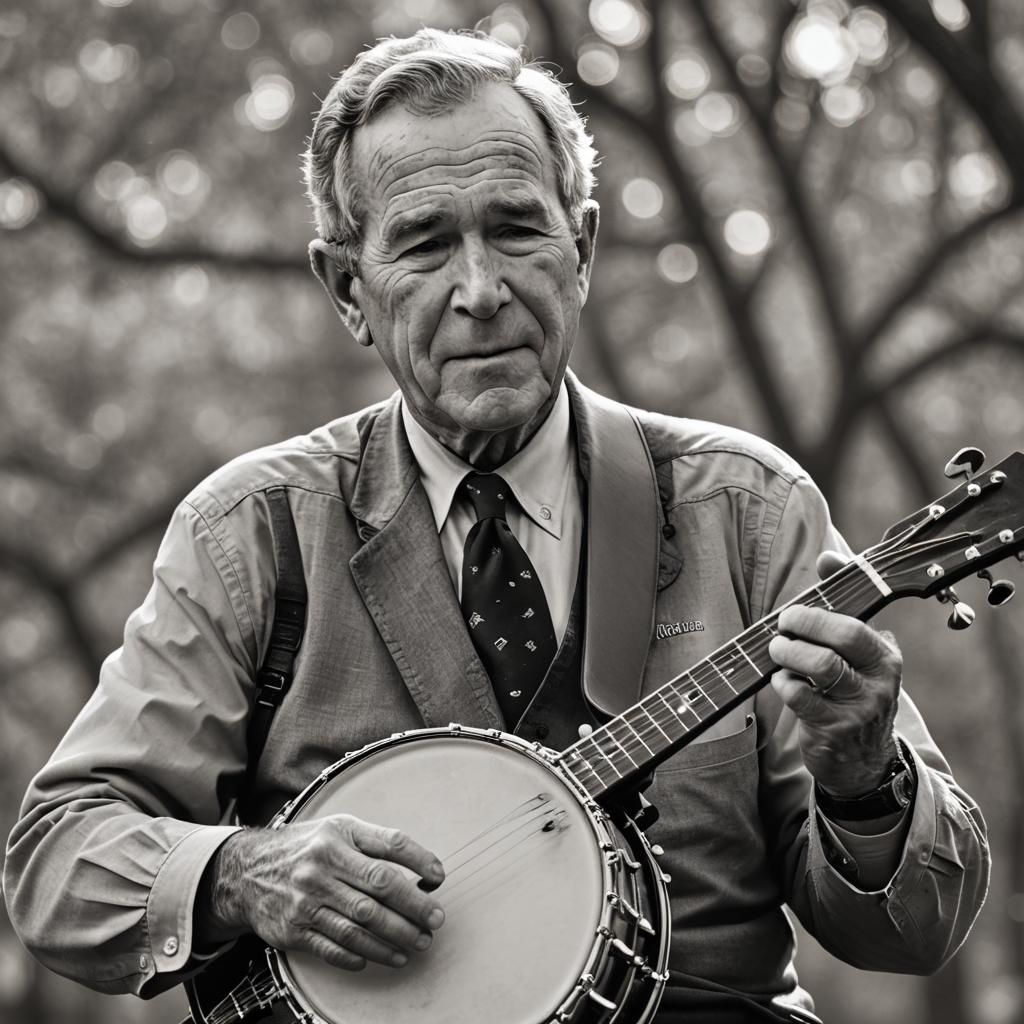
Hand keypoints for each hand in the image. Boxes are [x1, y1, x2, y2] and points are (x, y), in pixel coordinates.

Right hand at [198, 815, 445, 970]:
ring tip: (415, 946)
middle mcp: (321, 868)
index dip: (419, 861)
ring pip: (359, 925)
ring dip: (392, 939)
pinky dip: (358, 955)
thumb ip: (378, 842)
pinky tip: (378, 957)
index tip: (440, 877)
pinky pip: (332, 948)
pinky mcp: (293, 931)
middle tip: (435, 922)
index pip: (389, 847)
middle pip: (378, 891)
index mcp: (337, 838)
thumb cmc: (307, 847)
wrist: (246, 871)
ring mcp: (306, 901)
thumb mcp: (339, 829)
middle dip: (413, 909)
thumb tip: (424, 867)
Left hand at [768, 556, 902, 796]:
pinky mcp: (835, 729)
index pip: (857, 620)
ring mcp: (860, 706)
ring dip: (789, 652)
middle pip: (843, 636)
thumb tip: (828, 556)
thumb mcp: (856, 654)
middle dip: (805, 624)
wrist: (862, 761)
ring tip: (777, 650)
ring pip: (822, 665)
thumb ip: (843, 606)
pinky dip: (784, 683)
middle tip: (783, 625)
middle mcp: (879, 679)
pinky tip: (781, 681)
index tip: (798, 602)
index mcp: (885, 655)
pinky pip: (802, 696)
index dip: (824, 604)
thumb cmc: (850, 693)